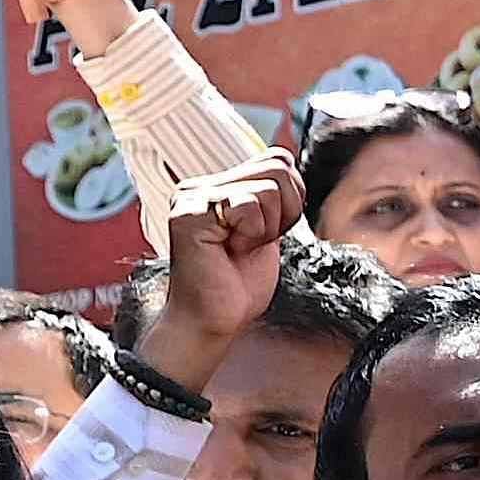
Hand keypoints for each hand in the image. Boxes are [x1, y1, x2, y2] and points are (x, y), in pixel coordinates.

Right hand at [134, 158, 302, 389]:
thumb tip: (286, 159)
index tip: (268, 231)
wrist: (212, 320)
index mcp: (217, 186)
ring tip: (241, 247)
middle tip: (255, 241)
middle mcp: (199, 186)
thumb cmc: (235, 283)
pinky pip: (248, 206)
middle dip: (284, 211)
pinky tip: (230, 251)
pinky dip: (252, 235)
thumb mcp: (266, 229)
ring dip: (267, 227)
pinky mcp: (189, 215)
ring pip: (268, 187)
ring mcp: (192, 198)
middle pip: (278, 166)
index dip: (291, 198)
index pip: (277, 159)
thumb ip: (271, 195)